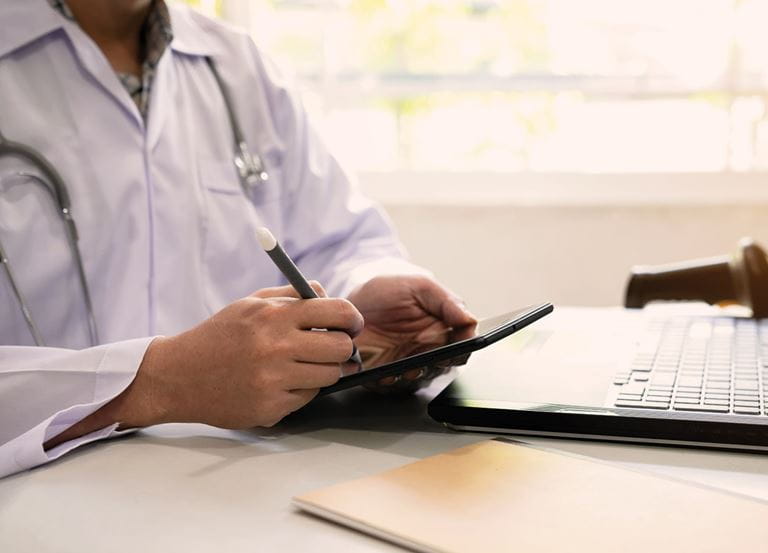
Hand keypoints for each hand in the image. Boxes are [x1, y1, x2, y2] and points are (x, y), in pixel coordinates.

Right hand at [109, 283, 362, 430]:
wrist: (178, 376)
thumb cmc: (220, 336)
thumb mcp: (251, 304)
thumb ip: (292, 295)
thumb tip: (329, 296)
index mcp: (274, 316)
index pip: (337, 312)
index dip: (352, 318)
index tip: (352, 323)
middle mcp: (276, 348)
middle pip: (342, 347)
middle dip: (343, 346)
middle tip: (332, 346)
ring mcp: (274, 381)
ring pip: (330, 375)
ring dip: (324, 369)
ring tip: (304, 363)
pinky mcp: (270, 408)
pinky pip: (308, 396)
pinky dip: (301, 389)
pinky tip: (281, 381)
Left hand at [348, 275, 476, 392]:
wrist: (354, 301)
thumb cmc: (388, 290)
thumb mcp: (419, 286)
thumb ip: (447, 302)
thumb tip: (470, 320)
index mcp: (443, 329)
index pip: (463, 346)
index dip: (462, 349)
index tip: (456, 346)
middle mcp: (429, 349)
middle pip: (444, 367)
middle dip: (437, 365)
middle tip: (430, 360)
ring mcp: (408, 363)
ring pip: (421, 379)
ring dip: (414, 377)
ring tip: (406, 369)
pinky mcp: (387, 373)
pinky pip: (393, 387)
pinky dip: (390, 383)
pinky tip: (385, 374)